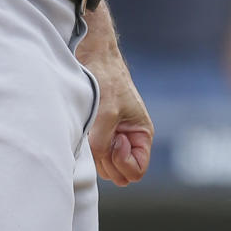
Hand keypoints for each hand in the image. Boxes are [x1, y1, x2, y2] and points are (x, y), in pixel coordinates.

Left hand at [81, 47, 153, 185]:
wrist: (93, 58)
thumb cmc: (105, 80)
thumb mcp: (106, 115)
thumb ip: (102, 145)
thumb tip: (98, 164)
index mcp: (142, 134)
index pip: (137, 170)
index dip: (124, 163)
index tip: (114, 142)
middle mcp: (130, 139)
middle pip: (120, 173)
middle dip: (109, 160)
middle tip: (102, 134)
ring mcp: (113, 138)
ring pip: (106, 166)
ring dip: (97, 155)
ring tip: (95, 129)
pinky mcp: (99, 134)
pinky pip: (95, 156)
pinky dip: (89, 149)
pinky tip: (87, 130)